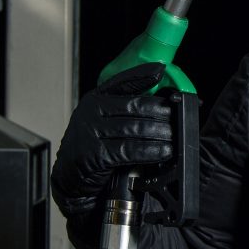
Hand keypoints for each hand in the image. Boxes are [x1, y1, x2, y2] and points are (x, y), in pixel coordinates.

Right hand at [51, 62, 172, 248]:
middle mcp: (92, 111)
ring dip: (160, 133)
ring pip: (136, 128)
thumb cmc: (92, 146)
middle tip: (178, 116)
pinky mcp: (96, 154)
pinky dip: (151, 151)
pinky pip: (130, 150)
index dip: (143, 75)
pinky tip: (163, 151)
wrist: (70, 176)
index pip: (123, 82)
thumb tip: (159, 101)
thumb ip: (125, 109)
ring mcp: (92, 132)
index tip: (161, 72)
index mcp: (95, 98)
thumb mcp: (104, 120)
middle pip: (135, 106)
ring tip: (175, 136)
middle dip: (161, 112)